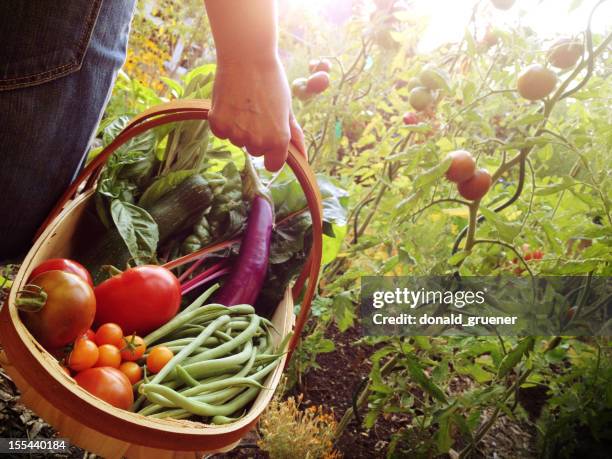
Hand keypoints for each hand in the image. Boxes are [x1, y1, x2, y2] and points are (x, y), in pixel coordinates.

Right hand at [208, 57, 305, 171]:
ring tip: (244, 103)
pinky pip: (221, 132)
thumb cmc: (271, 80)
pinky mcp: (218, 125)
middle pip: (254, 151)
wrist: (247, 57)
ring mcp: (236, 134)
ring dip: (239, 127)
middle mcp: (257, 141)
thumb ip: (294, 135)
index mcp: (278, 139)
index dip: (272, 154)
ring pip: (237, 141)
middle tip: (257, 111)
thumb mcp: (287, 108)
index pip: (273, 165)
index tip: (269, 141)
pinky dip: (224, 121)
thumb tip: (304, 157)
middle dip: (256, 136)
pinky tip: (230, 102)